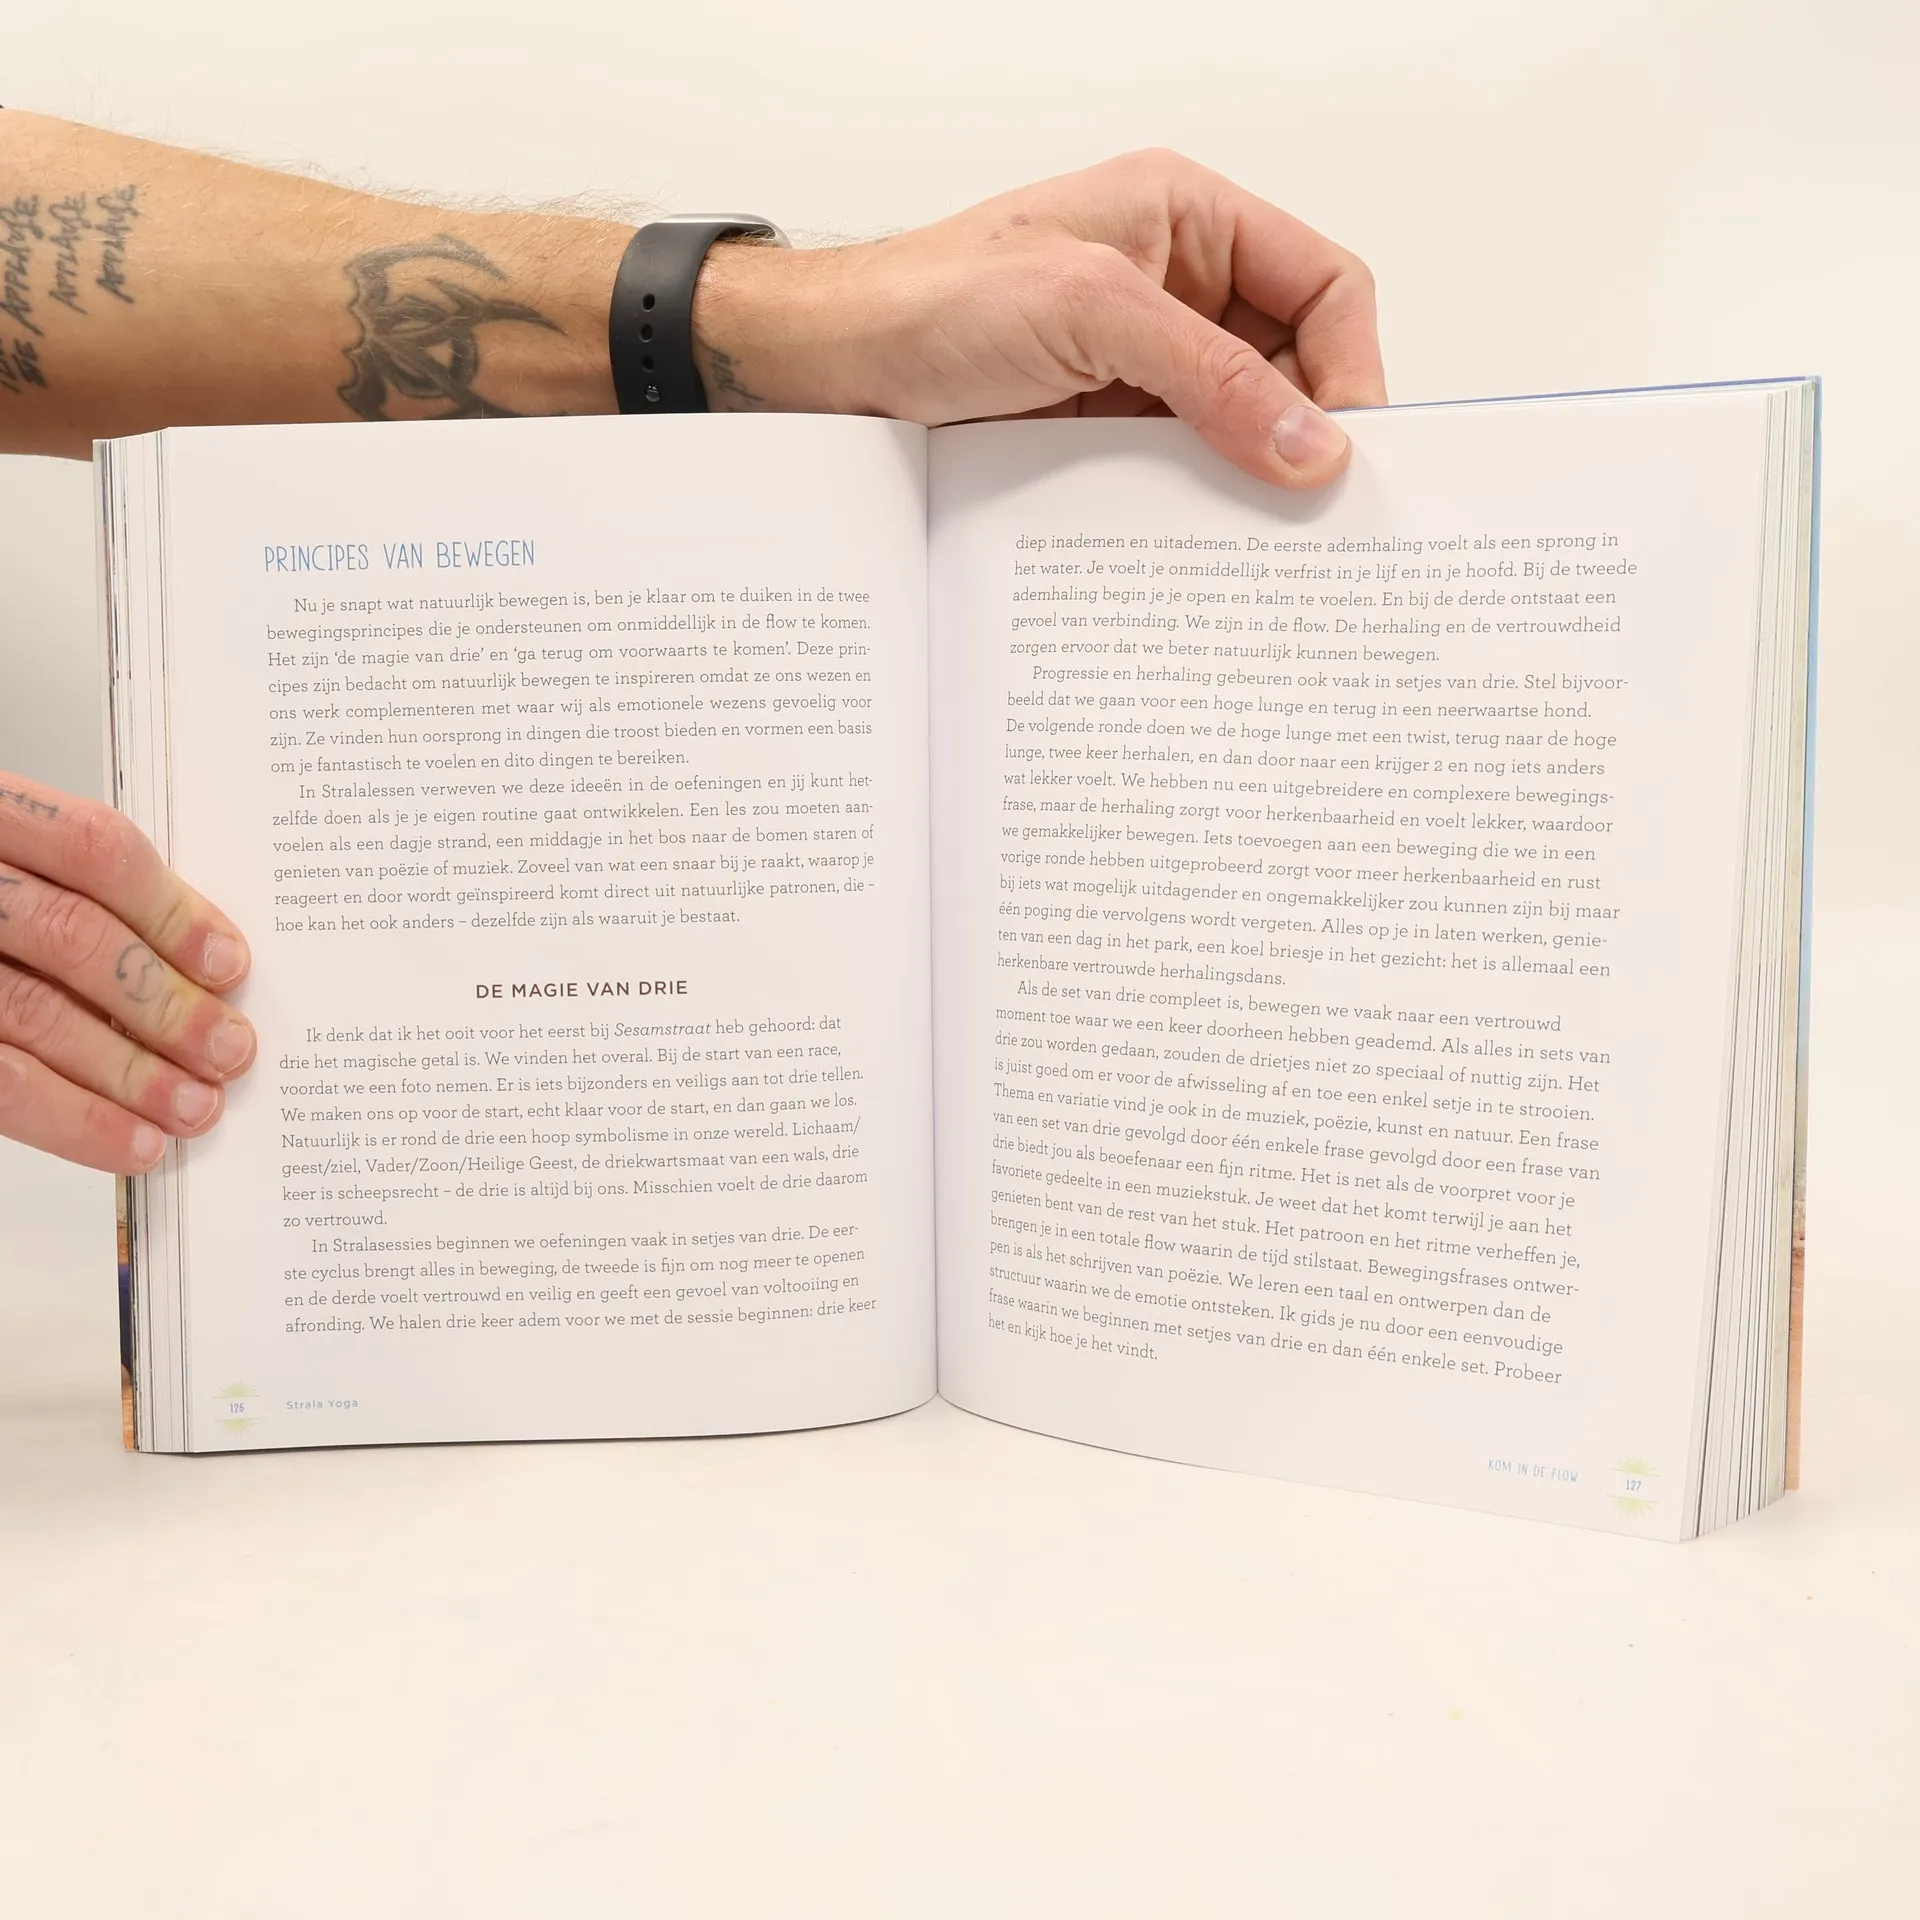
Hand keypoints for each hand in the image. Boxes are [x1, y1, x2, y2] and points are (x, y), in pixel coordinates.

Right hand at [0, 775, 254, 1172]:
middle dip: (164, 1003)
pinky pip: (1, 1083)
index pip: (93, 850)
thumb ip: (80, 894)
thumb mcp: (15, 865)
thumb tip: (197, 967)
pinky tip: (132, 1143)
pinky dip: (76, 1120)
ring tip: (195, 1108)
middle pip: (73, 936)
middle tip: (229, 1051)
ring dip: (131, 1073)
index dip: (172, 912)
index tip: (229, 965)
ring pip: (34, 1013)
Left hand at [693, 148, 1384, 486]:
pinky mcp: (1105, 429)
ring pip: (1240, 429)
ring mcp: (1140, 365)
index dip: (1351, 367)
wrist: (826, 371)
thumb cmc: (930, 299)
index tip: (1348, 453)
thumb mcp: (1087, 313)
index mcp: (1188, 219)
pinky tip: (1197, 549)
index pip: (1323, 287)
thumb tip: (1315, 446)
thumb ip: (1211, 374)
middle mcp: (1176, 288)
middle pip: (1293, 366)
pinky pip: (1181, 471)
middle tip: (1318, 519)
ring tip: (1261, 546)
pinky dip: (1197, 509)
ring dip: (1251, 483)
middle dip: (1307, 436)